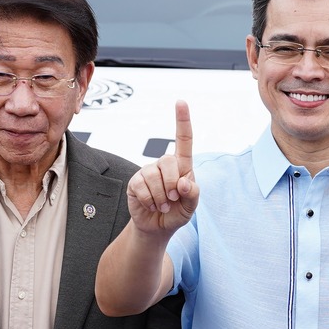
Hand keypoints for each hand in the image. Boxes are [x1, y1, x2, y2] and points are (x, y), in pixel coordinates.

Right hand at [126, 101, 198, 236]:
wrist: (158, 226)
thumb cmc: (177, 212)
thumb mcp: (191, 206)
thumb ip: (193, 194)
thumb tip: (183, 183)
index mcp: (182, 165)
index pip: (183, 139)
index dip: (182, 120)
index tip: (181, 102)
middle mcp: (164, 165)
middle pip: (168, 161)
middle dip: (172, 184)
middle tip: (173, 199)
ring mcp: (147, 172)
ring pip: (153, 177)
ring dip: (161, 198)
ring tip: (163, 205)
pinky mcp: (135, 182)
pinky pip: (141, 188)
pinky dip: (150, 202)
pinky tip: (153, 206)